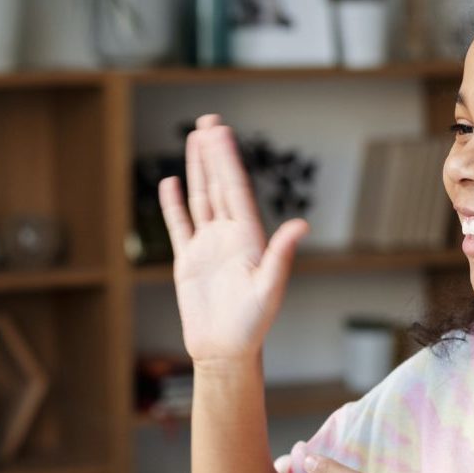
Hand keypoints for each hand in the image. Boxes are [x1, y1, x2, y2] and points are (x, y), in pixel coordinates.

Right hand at [158, 114, 308, 364]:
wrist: (225, 351)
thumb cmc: (252, 325)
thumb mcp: (269, 289)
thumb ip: (281, 255)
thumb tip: (302, 225)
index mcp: (249, 238)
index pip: (236, 190)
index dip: (228, 159)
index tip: (221, 132)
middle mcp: (229, 236)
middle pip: (219, 185)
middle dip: (214, 153)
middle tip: (208, 120)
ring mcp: (208, 246)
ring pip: (201, 199)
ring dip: (198, 169)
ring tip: (195, 139)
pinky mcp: (188, 261)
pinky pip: (180, 226)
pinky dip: (174, 204)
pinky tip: (172, 181)